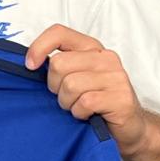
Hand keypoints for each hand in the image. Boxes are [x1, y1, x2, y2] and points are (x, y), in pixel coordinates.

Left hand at [25, 24, 148, 156]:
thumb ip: (60, 66)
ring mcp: (115, 77)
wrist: (129, 127)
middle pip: (59, 64)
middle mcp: (105, 58)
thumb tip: (29, 63)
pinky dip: (79, 113)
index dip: (39, 47)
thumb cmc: (97, 102)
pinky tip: (88, 115)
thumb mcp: (77, 77)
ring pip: (70, 85)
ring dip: (67, 103)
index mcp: (91, 48)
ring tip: (78, 106)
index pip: (59, 33)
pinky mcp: (120, 97)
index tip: (30, 66)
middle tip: (67, 96)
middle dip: (55, 86)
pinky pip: (84, 103)